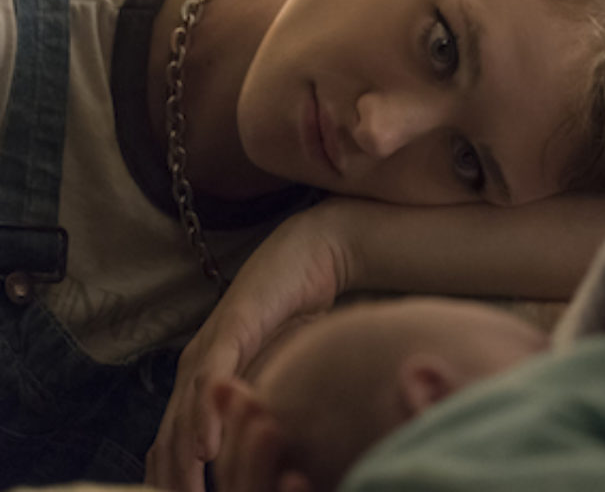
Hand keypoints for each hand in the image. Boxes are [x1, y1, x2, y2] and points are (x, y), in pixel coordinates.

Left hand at [146, 203, 354, 490]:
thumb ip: (268, 405)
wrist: (313, 255)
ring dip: (182, 460)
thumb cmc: (301, 315)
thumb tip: (275, 451)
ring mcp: (211, 346)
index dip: (172, 479)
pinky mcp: (232, 327)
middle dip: (172, 480)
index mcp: (204, 381)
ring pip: (185, 413)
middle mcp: (196, 367)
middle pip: (170, 437)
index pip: (175, 441)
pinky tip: (207, 447)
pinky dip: (204, 414)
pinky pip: (212, 377)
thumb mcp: (283, 373)